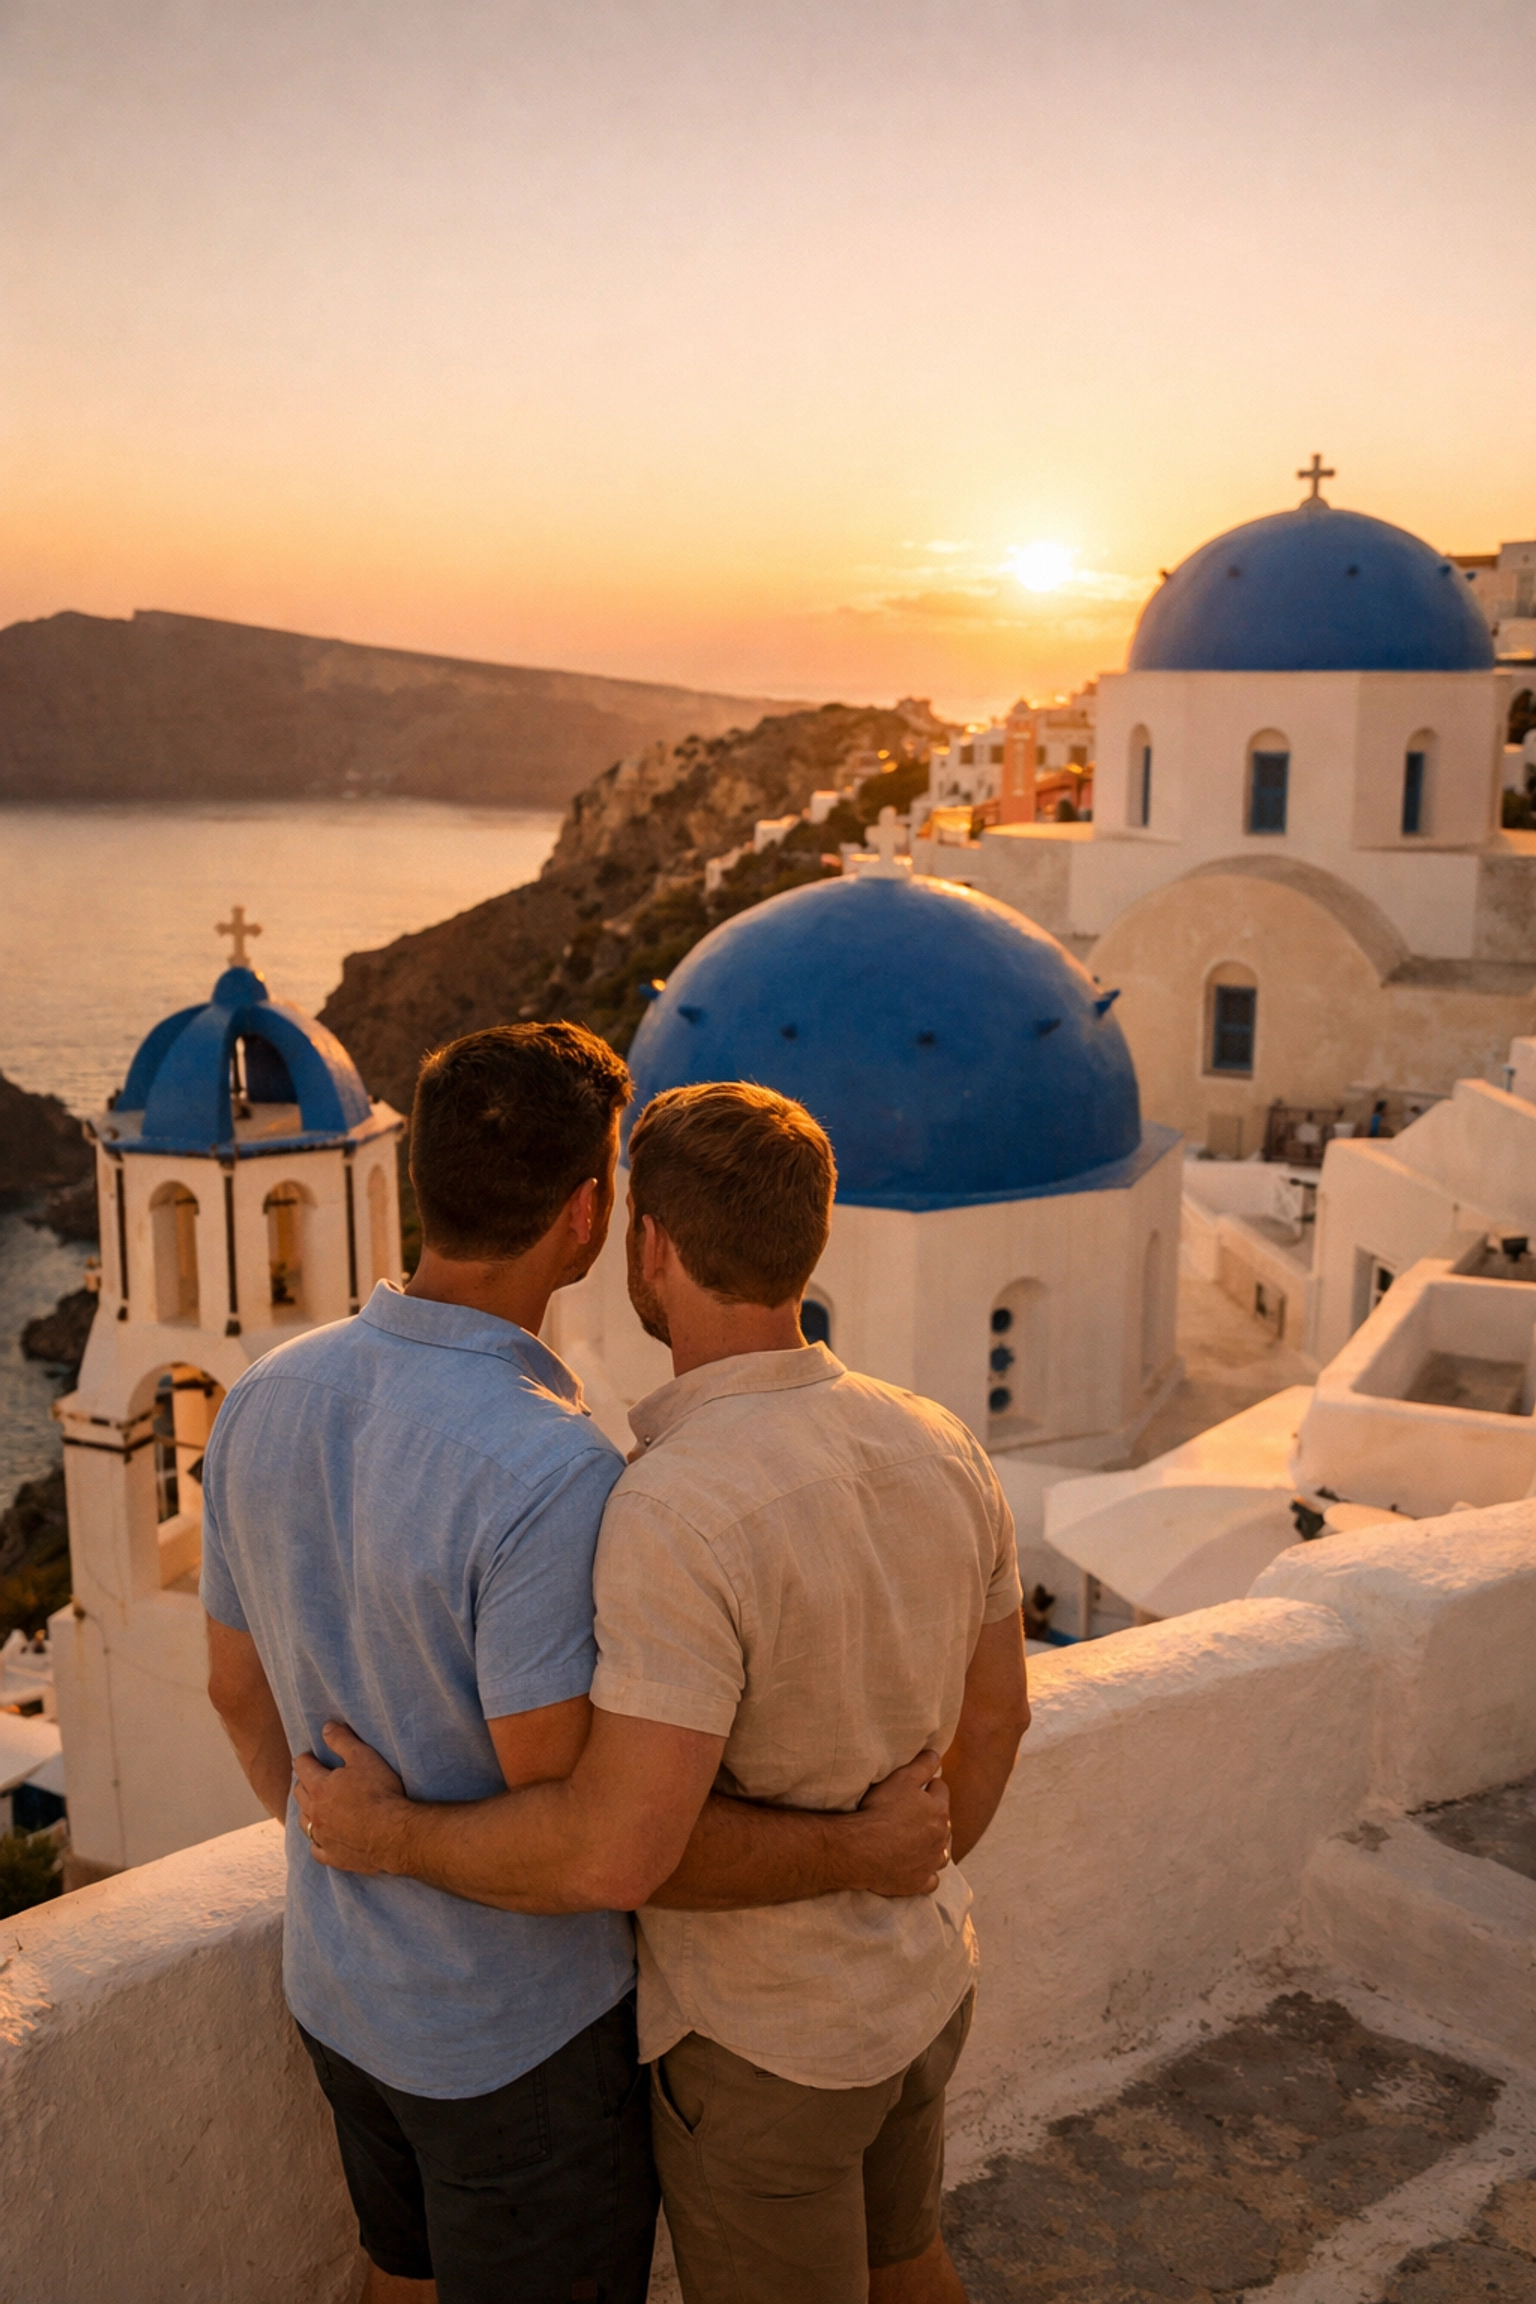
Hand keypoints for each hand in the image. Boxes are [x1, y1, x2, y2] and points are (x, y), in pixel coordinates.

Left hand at [293, 1722, 409, 1876]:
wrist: (393, 1834)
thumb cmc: (380, 1792)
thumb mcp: (363, 1757)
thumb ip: (342, 1741)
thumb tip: (326, 1728)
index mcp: (319, 1787)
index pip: (302, 1767)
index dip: (305, 1759)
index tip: (309, 1756)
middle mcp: (315, 1812)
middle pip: (299, 1794)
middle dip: (303, 1783)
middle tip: (311, 1778)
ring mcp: (322, 1837)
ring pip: (303, 1822)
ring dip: (306, 1811)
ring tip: (313, 1806)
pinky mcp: (332, 1856)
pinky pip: (316, 1850)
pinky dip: (316, 1842)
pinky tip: (321, 1840)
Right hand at [848, 1749, 950, 1896]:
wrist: (863, 1849)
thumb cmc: (881, 1810)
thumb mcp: (901, 1778)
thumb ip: (922, 1765)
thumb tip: (936, 1754)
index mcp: (938, 1810)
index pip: (941, 1790)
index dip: (930, 1785)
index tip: (921, 1786)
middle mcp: (941, 1837)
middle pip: (944, 1822)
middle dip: (934, 1815)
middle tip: (916, 1813)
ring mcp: (931, 1862)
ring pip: (943, 1853)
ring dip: (935, 1846)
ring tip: (921, 1841)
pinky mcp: (920, 1882)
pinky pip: (932, 1880)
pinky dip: (928, 1874)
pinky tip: (919, 1869)